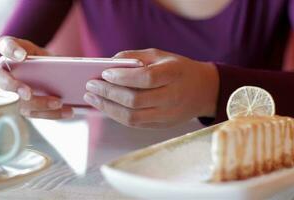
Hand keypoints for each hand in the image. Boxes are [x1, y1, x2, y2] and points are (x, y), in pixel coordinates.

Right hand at [0, 36, 72, 118]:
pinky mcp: (21, 107)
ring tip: (59, 103)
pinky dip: (51, 113)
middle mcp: (5, 72)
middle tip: (28, 94)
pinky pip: (33, 112)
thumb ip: (52, 59)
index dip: (10, 50)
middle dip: (12, 86)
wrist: (50, 76)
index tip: (22, 56)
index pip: (4, 45)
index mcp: (12, 52)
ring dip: (38, 104)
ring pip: (16, 100)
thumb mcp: (50, 56)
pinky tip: (67, 111)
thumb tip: (67, 67)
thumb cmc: (47, 63)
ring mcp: (9, 91)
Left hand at [84, 48, 218, 128]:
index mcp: (175, 74)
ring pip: (132, 117)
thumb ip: (135, 57)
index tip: (104, 73)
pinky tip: (105, 105)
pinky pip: (135, 123)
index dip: (123, 77)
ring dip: (107, 108)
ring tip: (91, 97)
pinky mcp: (162, 125)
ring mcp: (168, 115)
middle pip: (135, 101)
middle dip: (108, 93)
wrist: (203, 91)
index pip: (146, 79)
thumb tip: (108, 63)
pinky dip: (116, 115)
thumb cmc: (178, 69)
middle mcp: (173, 97)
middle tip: (90, 85)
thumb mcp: (161, 55)